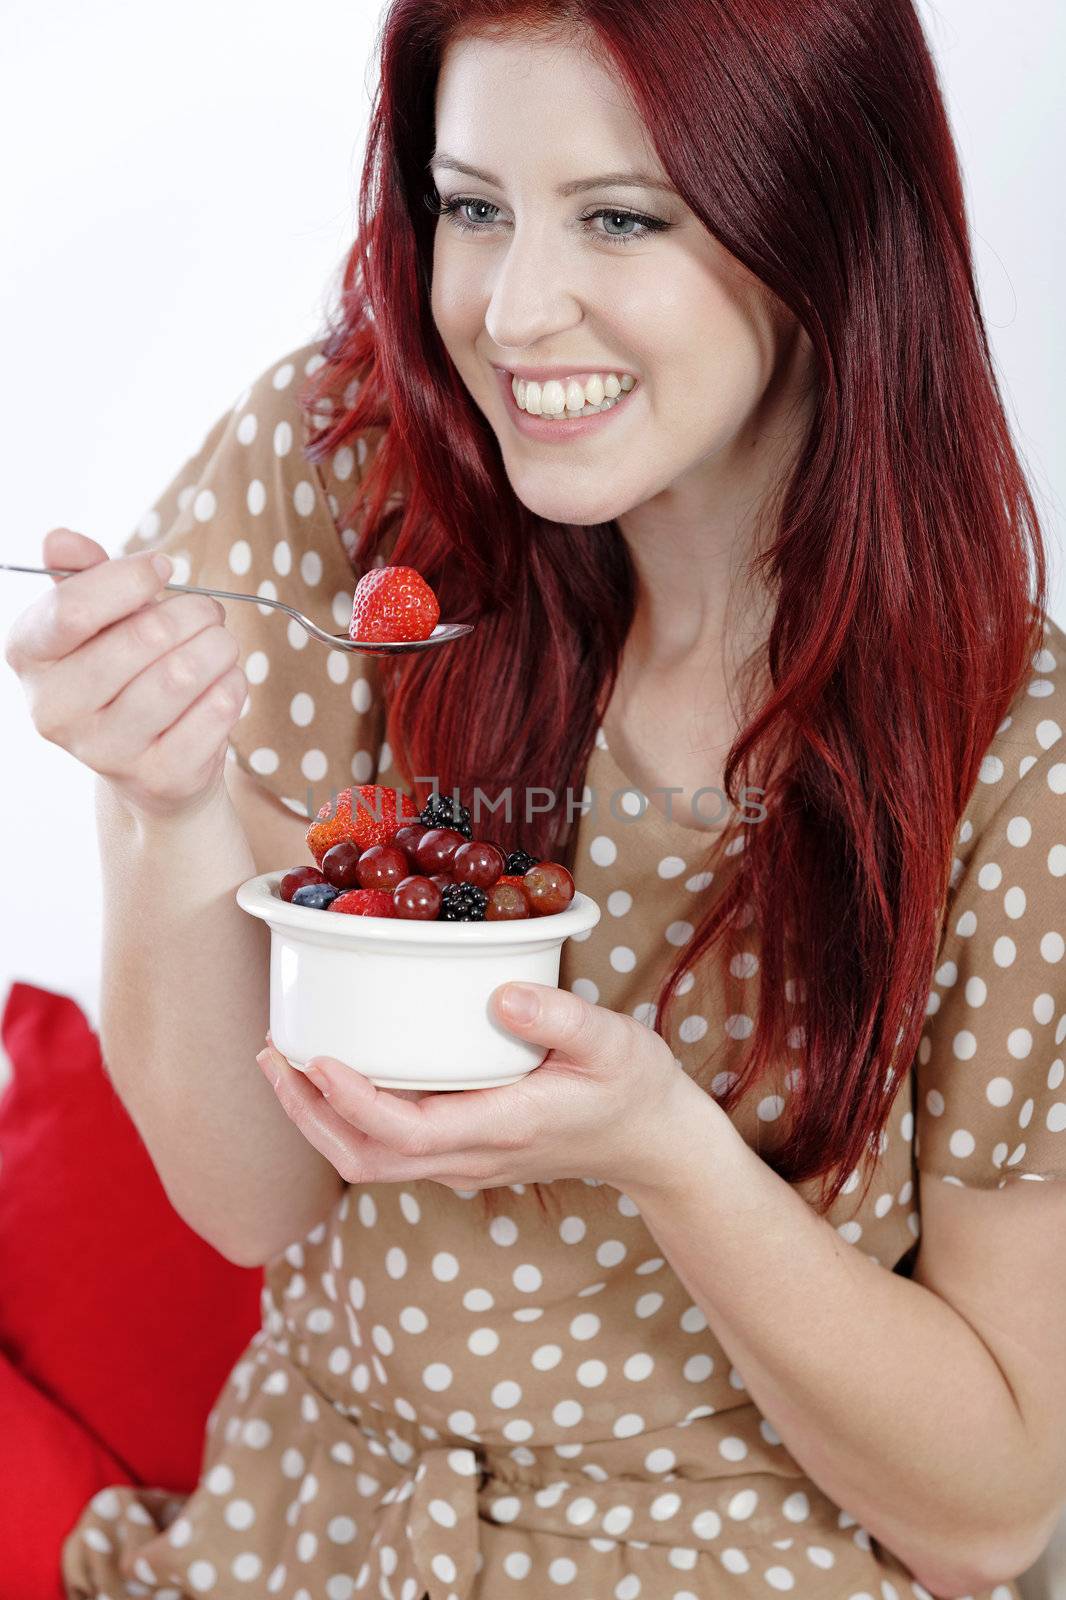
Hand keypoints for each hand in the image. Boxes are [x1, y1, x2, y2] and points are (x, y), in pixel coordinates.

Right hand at [3, 528, 246, 818]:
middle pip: (142, 639)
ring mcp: (104, 751)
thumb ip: (83, 573)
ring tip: (220, 643)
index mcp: (30, 656)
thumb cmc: (125, 669)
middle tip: (208, 611)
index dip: (130, 579)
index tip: (163, 569)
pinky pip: (216, 712)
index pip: (73, 610)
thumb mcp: (99, 616)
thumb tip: (59, 540)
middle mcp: (54, 710)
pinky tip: (225, 681)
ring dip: (218, 646)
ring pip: (183, 675)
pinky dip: (233, 685)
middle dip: (192, 612)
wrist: (151, 762)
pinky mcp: (158, 778)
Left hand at [256, 982, 698, 1196]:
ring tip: (284, 1060)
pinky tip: (331, 1072)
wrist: (652, 1142)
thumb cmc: (633, 1087)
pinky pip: (386, 1148)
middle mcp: (471, 1157)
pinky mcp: (459, 1152)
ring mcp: (462, 1162)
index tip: (318, 1058)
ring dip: (317, 1118)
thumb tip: (499, 994)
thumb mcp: (613, 1042)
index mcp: (503, 1129)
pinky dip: (344, 1116)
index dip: (351, 1102)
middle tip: (274, 1054)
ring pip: (368, 1161)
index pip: (405, 1133)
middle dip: (308, 1113)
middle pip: (365, 1159)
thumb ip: (561, 1018)